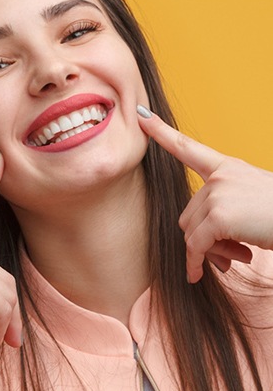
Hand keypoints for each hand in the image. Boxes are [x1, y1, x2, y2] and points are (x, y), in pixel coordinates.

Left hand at [137, 107, 272, 282]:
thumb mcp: (250, 204)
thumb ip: (221, 213)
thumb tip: (198, 245)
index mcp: (228, 167)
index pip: (189, 148)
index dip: (162, 133)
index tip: (141, 115)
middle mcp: (220, 176)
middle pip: (188, 214)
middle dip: (203, 238)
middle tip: (230, 252)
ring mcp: (219, 193)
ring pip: (190, 232)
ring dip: (208, 251)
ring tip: (237, 255)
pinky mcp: (220, 216)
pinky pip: (196, 246)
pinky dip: (196, 263)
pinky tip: (198, 275)